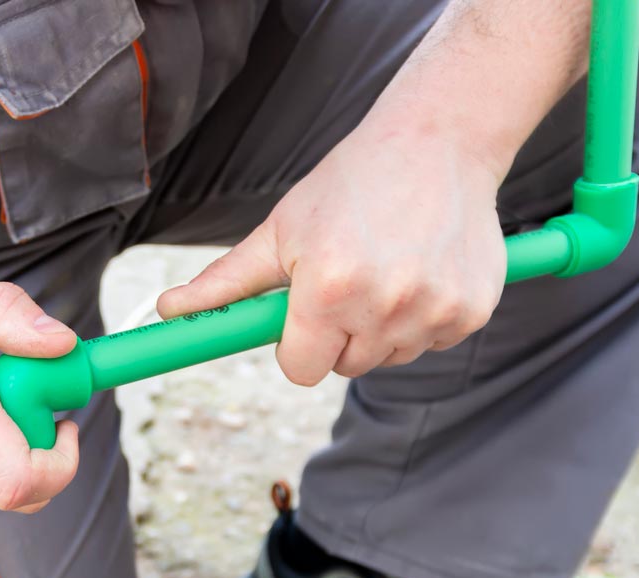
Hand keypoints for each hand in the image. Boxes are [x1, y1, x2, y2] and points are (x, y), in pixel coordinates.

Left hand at [156, 121, 506, 384]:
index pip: (300, 371)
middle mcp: (384, 306)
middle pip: (346, 367)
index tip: (304, 315)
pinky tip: (422, 269)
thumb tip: (167, 312)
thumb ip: (226, 281)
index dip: (296, 346)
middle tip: (348, 276)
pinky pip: (433, 343)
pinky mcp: (471, 312)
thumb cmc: (351, 184)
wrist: (438, 143)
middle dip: (339, 334)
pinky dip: (424, 317)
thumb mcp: (282, 229)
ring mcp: (434, 312)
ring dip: (382, 327)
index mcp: (328, 289)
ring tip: (388, 266)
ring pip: (391, 357)